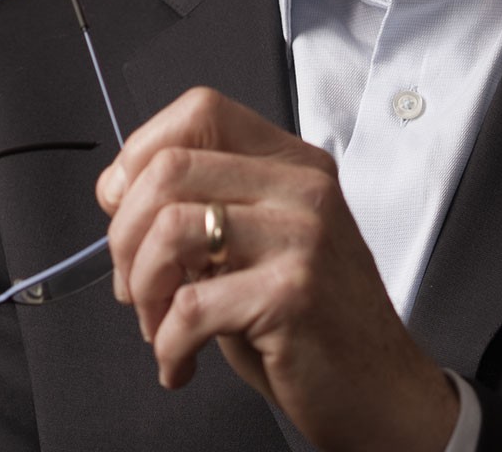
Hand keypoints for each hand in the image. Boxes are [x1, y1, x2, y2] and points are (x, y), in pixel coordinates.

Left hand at [96, 86, 457, 451]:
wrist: (382, 391)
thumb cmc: (314, 324)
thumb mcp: (261, 245)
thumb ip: (204, 207)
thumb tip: (119, 191)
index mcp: (292, 162)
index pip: (201, 110)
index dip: (141, 153)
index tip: (124, 206)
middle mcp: (301, 186)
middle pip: (169, 167)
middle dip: (125, 235)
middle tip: (135, 286)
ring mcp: (302, 235)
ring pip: (171, 228)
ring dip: (143, 289)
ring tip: (159, 325)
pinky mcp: (293, 292)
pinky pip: (190, 305)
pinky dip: (168, 344)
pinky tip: (182, 361)